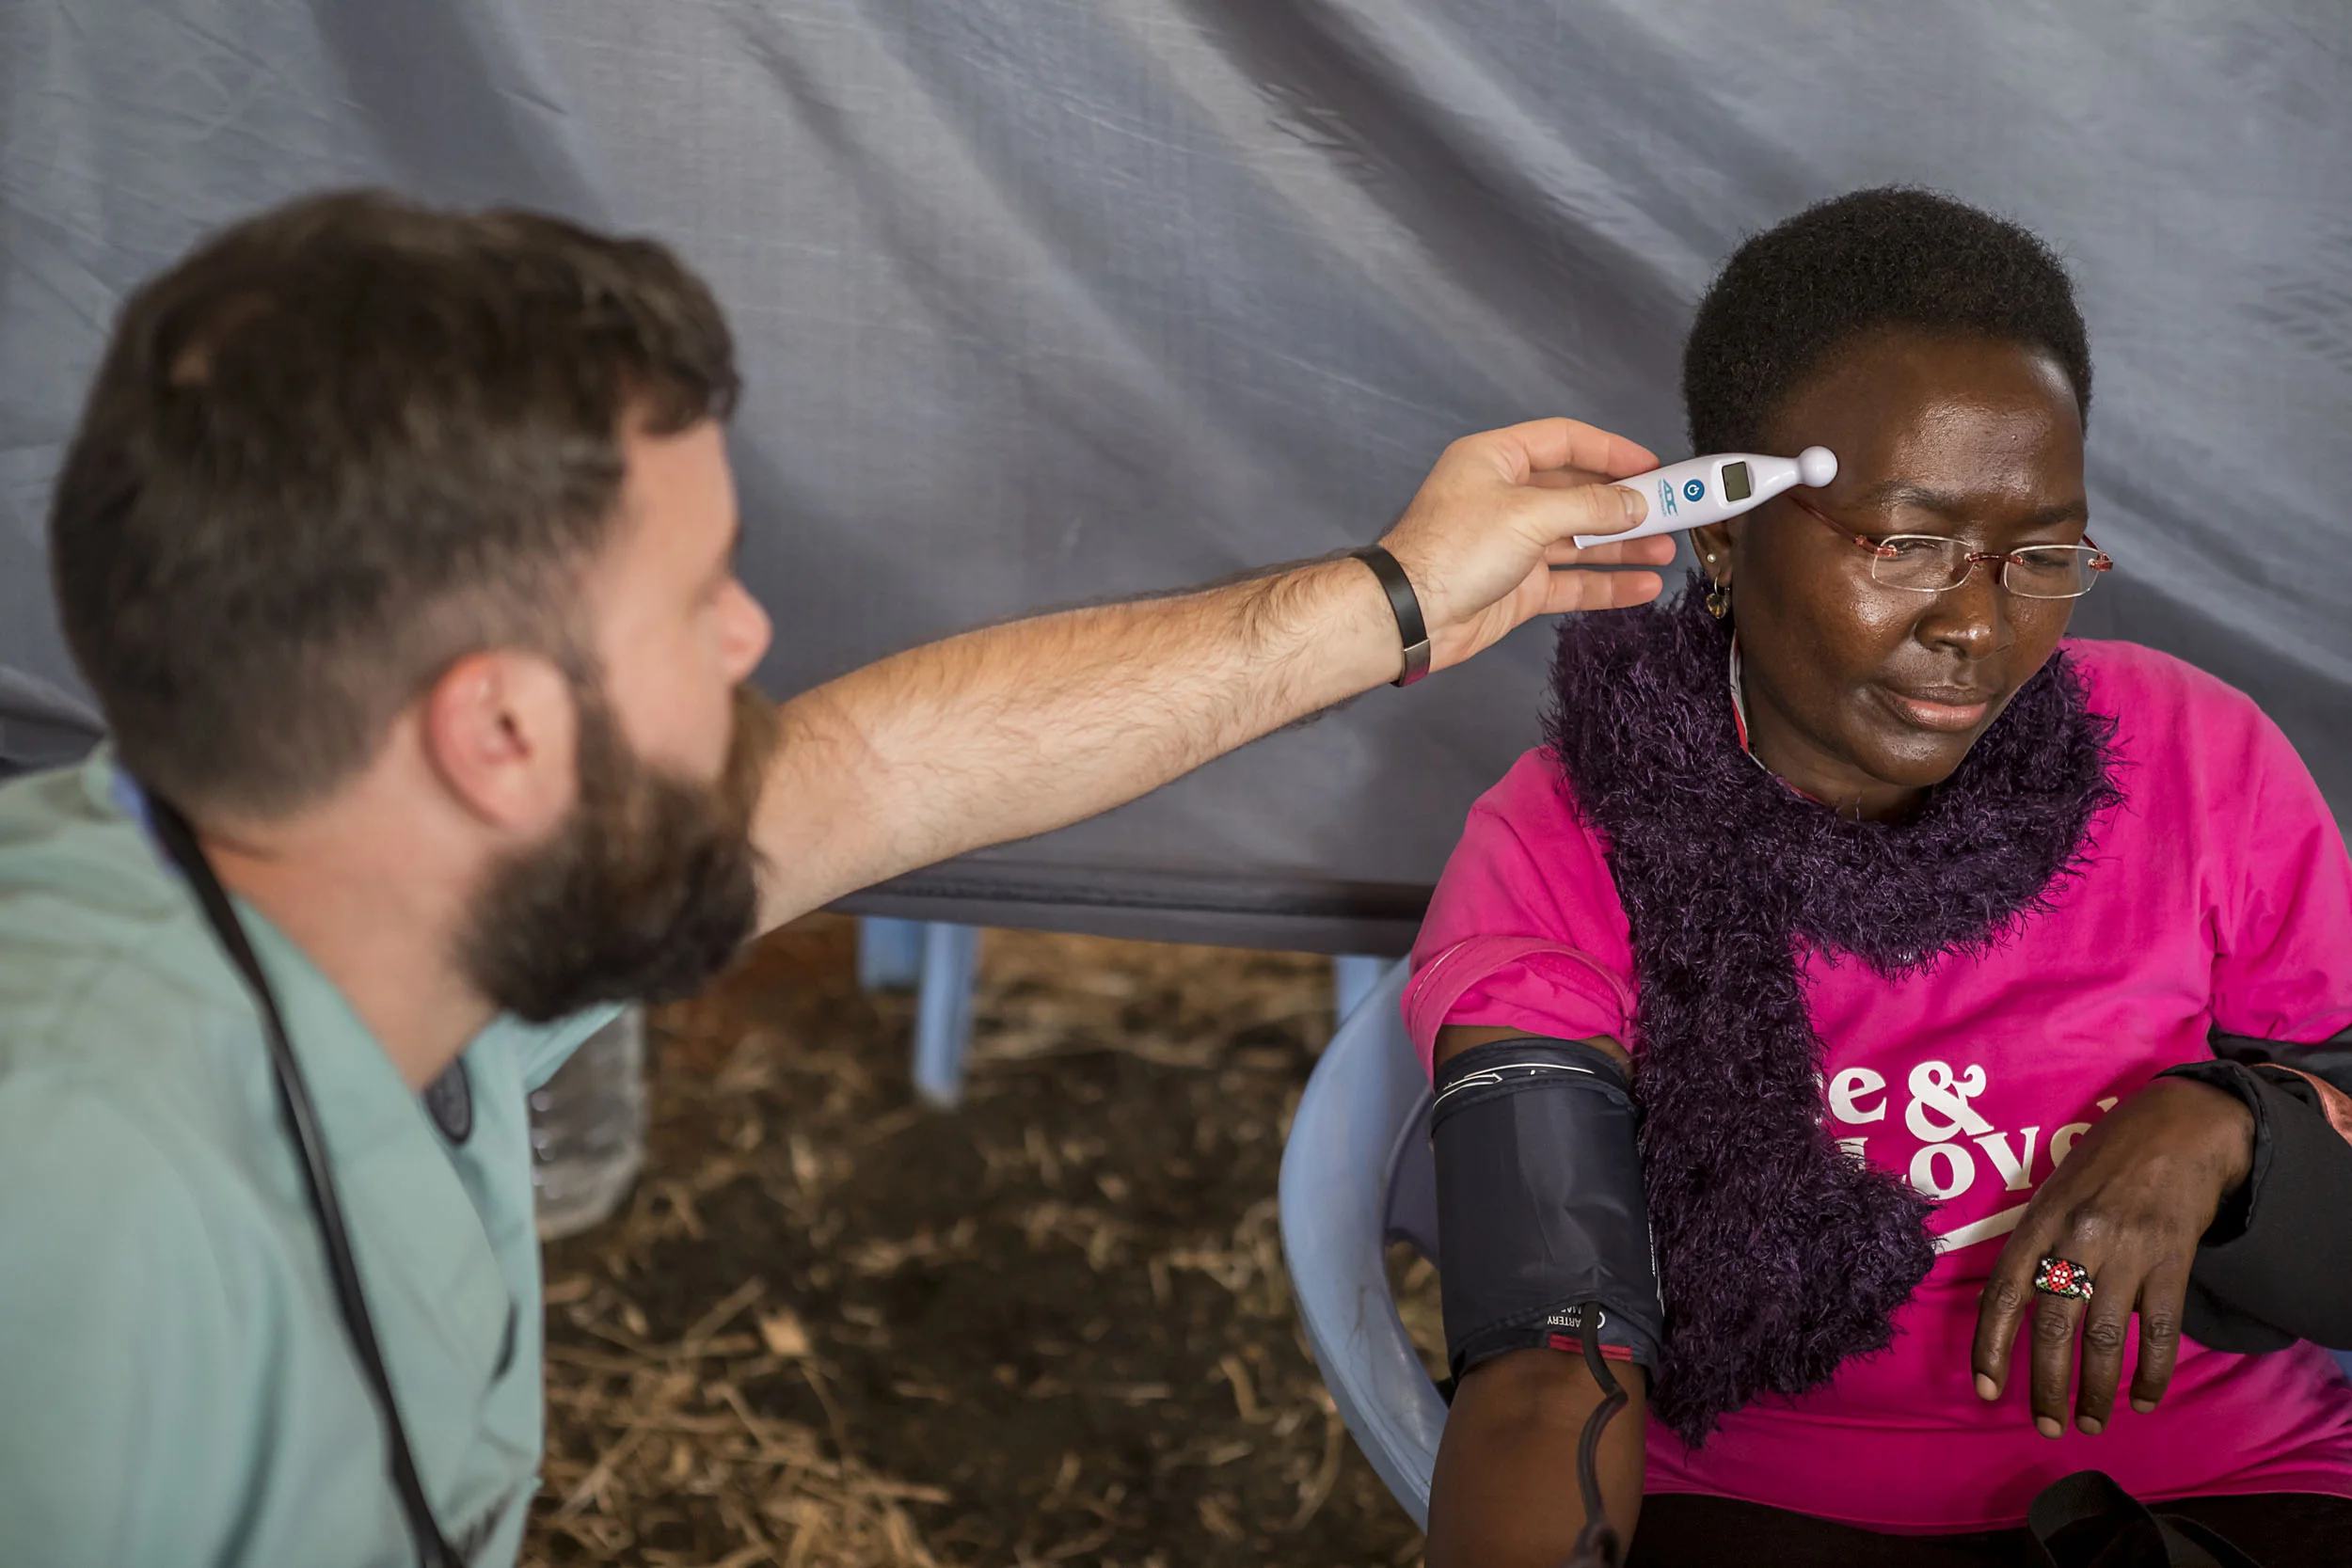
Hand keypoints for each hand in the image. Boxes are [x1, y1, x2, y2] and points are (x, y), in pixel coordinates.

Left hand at [1378, 419, 1674, 671]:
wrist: (1411, 617)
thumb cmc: (1455, 549)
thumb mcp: (1529, 515)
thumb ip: (1589, 507)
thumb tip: (1637, 504)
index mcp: (1497, 460)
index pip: (1564, 441)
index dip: (1611, 451)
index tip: (1654, 466)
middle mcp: (1507, 496)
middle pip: (1578, 491)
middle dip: (1625, 503)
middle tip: (1674, 510)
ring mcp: (1515, 543)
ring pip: (1580, 538)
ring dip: (1623, 544)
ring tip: (1666, 549)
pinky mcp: (1521, 585)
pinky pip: (1572, 580)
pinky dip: (1606, 583)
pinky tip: (1643, 586)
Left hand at [1971, 1078, 2255, 1436]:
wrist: (2178, 1129)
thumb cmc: (2105, 1163)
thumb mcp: (2053, 1190)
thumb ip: (2034, 1242)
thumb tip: (2011, 1304)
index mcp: (2040, 1221)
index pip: (2004, 1291)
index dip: (1991, 1346)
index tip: (1987, 1390)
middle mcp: (2078, 1238)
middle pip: (2053, 1325)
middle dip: (2046, 1385)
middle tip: (2047, 1426)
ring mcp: (2128, 1251)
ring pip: (2104, 1337)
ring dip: (2096, 1390)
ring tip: (2090, 1423)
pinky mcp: (2173, 1262)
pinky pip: (2160, 1331)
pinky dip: (2153, 1373)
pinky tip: (2145, 1400)